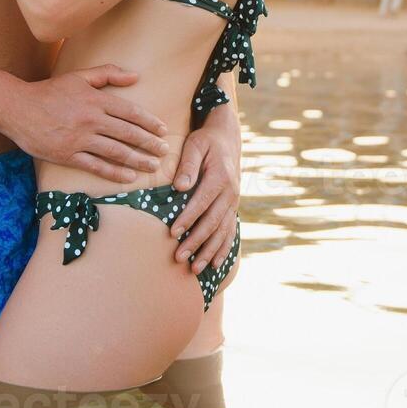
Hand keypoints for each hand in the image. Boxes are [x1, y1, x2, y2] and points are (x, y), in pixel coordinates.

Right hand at [5, 66, 169, 183]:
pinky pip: (95, 166)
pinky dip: (114, 172)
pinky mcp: (67, 155)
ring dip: (137, 159)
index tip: (163, 130)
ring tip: (152, 166)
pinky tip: (129, 177)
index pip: (130, 112)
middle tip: (165, 151)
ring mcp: (79, 139)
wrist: (17, 108)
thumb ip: (108, 73)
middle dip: (149, 143)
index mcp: (95, 100)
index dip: (149, 122)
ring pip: (115, 151)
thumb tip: (136, 76)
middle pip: (127, 133)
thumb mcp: (79, 76)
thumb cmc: (50, 91)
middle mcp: (90, 120)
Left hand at [169, 118, 240, 273]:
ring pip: (222, 231)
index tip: (173, 233)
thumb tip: (180, 186)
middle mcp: (230, 192)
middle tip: (179, 257)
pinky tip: (215, 264)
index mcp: (220, 176)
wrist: (227, 138)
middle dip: (196, 241)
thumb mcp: (195, 145)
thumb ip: (188, 164)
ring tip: (195, 269)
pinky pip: (230, 231)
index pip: (202, 201)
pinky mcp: (233, 208)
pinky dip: (223, 249)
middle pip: (213, 221)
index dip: (188, 218)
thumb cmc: (206, 141)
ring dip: (209, 251)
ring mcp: (234, 202)